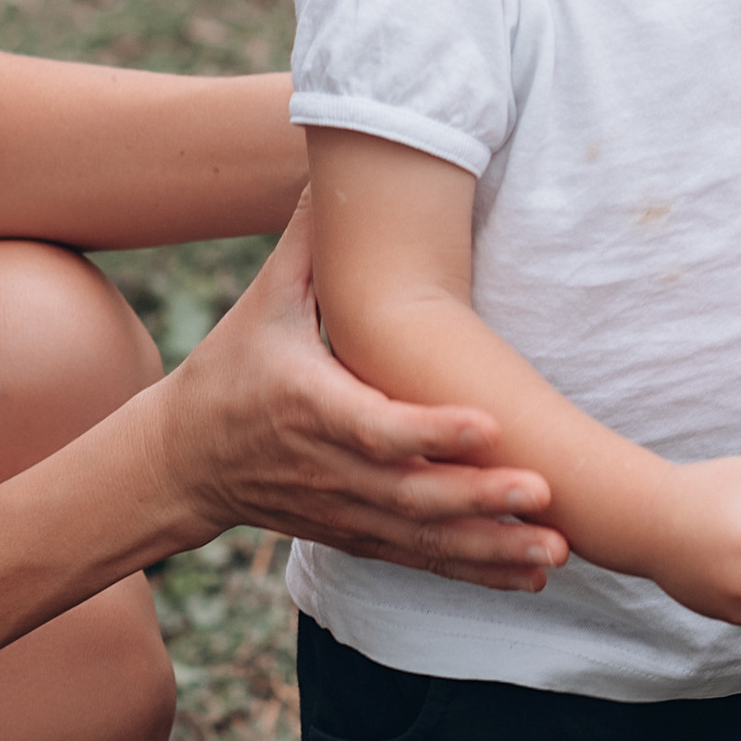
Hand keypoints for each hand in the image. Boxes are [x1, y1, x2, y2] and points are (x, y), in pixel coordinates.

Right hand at [153, 213, 568, 589]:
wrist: (185, 460)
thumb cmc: (234, 365)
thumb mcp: (265, 299)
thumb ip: (313, 241)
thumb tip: (341, 166)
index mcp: (307, 404)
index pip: (373, 426)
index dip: (430, 431)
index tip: (487, 423)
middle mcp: (327, 467)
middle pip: (409, 495)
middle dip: (478, 500)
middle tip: (545, 492)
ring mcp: (344, 509)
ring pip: (422, 539)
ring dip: (491, 548)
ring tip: (555, 550)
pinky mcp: (355, 535)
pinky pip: (420, 561)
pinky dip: (476, 570)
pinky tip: (533, 573)